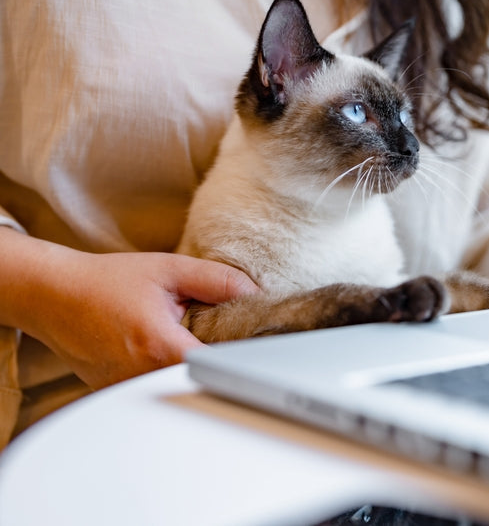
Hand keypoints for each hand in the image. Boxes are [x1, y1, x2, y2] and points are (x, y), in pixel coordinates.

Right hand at [0, 233, 257, 387]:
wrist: (54, 294)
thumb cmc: (107, 281)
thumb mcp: (170, 270)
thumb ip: (219, 281)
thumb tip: (258, 295)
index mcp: (160, 347)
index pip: (220, 365)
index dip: (241, 352)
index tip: (250, 337)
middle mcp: (142, 377)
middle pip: (202, 378)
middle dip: (216, 355)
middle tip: (217, 330)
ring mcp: (127, 391)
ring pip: (179, 385)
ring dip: (189, 363)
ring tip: (181, 333)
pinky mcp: (118, 393)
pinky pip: (156, 386)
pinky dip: (165, 368)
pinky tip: (158, 343)